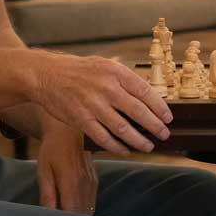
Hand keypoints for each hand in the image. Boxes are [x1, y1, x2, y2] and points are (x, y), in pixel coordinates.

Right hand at [32, 53, 171, 155]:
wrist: (46, 75)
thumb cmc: (78, 71)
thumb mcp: (104, 65)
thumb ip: (124, 78)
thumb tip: (149, 94)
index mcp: (115, 72)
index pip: (145, 92)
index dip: (160, 107)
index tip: (168, 118)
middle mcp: (106, 88)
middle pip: (138, 112)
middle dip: (155, 126)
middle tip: (164, 135)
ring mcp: (93, 105)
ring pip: (123, 129)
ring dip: (139, 141)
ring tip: (148, 146)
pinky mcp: (81, 120)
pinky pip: (104, 138)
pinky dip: (118, 147)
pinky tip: (126, 150)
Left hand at [36, 114, 97, 214]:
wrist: (69, 131)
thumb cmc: (53, 150)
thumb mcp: (44, 171)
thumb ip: (47, 195)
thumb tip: (48, 215)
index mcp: (71, 183)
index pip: (71, 215)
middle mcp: (85, 185)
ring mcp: (92, 183)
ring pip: (89, 211)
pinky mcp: (94, 181)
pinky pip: (91, 202)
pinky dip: (83, 210)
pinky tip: (72, 211)